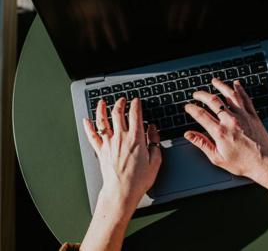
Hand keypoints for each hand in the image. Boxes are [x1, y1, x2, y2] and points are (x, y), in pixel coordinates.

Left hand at [82, 98, 161, 212]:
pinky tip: (86, 120)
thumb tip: (153, 130)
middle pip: (117, 114)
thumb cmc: (138, 180)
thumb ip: (155, 142)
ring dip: (101, 109)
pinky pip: (92, 136)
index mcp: (136, 139)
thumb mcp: (156, 161)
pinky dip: (88, 127)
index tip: (136, 101)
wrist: (121, 192)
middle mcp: (121, 138)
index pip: (135, 115)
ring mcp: (109, 144)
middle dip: (120, 103)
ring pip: (102, 121)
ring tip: (102, 102)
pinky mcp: (101, 152)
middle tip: (122, 99)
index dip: (135, 105)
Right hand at [184, 78, 267, 213]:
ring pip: (230, 95)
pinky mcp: (253, 116)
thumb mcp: (218, 158)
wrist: (264, 162)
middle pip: (213, 101)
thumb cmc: (243, 163)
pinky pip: (245, 99)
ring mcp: (243, 116)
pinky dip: (240, 90)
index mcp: (220, 132)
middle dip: (202, 95)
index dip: (192, 108)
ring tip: (214, 81)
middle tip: (196, 94)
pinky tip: (236, 84)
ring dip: (221, 86)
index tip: (188, 106)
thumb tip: (189, 135)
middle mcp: (231, 121)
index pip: (201, 115)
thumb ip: (202, 144)